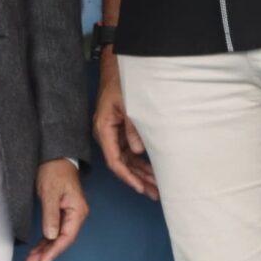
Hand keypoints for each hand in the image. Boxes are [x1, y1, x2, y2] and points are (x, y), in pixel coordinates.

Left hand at [26, 160, 89, 260]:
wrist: (55, 157)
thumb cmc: (54, 171)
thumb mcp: (50, 192)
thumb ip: (51, 215)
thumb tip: (50, 236)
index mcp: (77, 210)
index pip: (67, 236)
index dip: (55, 250)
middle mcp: (76, 215)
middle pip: (62, 240)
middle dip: (47, 254)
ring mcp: (68, 216)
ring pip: (57, 238)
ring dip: (44, 251)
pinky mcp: (60, 214)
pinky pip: (53, 232)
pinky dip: (44, 242)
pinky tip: (36, 251)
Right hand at [93, 53, 155, 199]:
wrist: (118, 66)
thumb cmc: (122, 82)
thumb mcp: (129, 104)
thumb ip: (133, 128)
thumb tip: (139, 151)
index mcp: (104, 129)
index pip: (114, 160)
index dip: (127, 176)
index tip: (139, 187)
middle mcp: (107, 134)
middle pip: (121, 164)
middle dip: (137, 180)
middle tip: (154, 193)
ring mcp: (114, 133)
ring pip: (127, 159)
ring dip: (141, 173)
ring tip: (156, 187)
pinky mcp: (121, 130)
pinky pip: (130, 151)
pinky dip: (141, 161)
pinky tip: (153, 171)